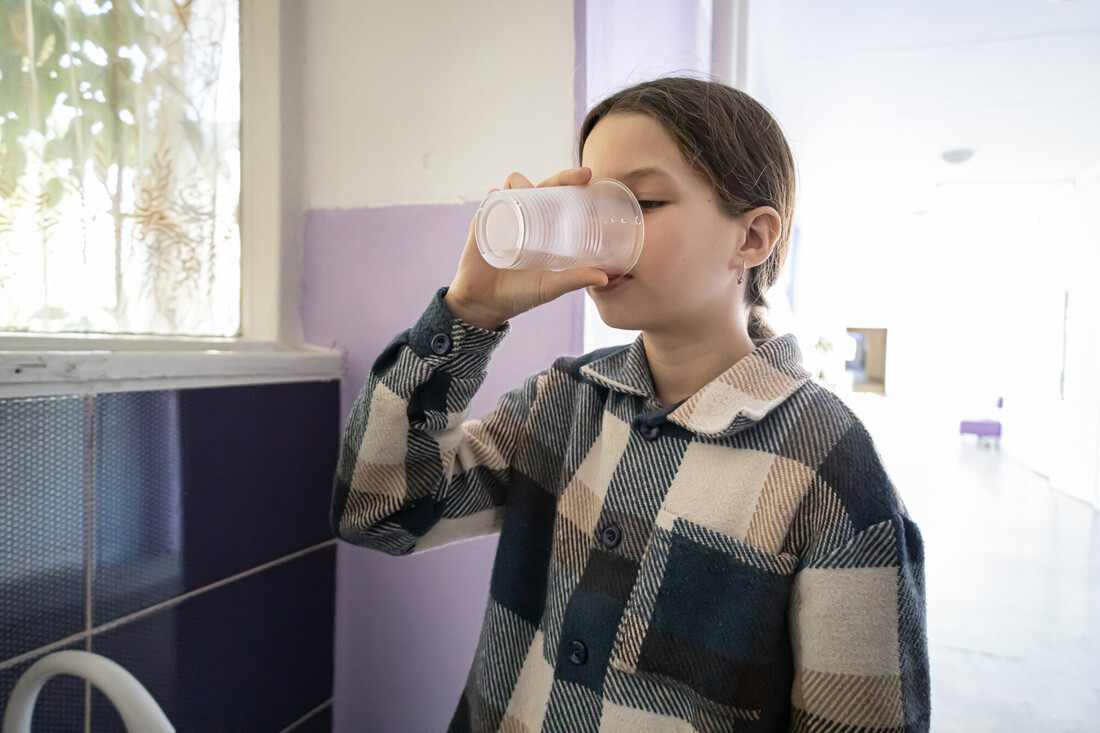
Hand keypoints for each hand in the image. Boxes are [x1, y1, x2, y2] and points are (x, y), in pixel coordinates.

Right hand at [445, 167, 610, 329]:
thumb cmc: (519, 294)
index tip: (589, 177)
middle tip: (579, 179)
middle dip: (561, 177)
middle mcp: (524, 217)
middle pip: (541, 185)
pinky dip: (498, 195)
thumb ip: (575, 280)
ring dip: (524, 184)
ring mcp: (503, 217)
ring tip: (536, 197)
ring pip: (514, 186)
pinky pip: (491, 200)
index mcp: (542, 227)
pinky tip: (505, 199)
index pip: (558, 197)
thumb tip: (605, 276)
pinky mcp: (482, 223)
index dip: (571, 183)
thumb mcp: (550, 286)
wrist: (485, 305)